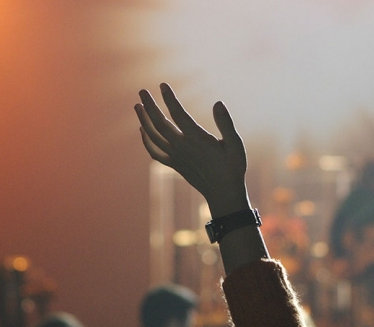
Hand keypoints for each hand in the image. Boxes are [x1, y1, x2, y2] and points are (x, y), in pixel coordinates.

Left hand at [136, 83, 249, 216]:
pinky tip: (142, 130)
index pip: (178, 114)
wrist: (223, 193)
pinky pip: (154, 152)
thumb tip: (218, 103)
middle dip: (149, 106)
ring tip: (137, 106)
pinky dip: (146, 141)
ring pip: (153, 136)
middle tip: (142, 91)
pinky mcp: (174, 165)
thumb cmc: (232, 167)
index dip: (169, 99)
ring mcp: (176, 157)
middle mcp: (182, 147)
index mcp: (197, 139)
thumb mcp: (236, 145)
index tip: (162, 85)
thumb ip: (226, 123)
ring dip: (143, 120)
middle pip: (159, 123)